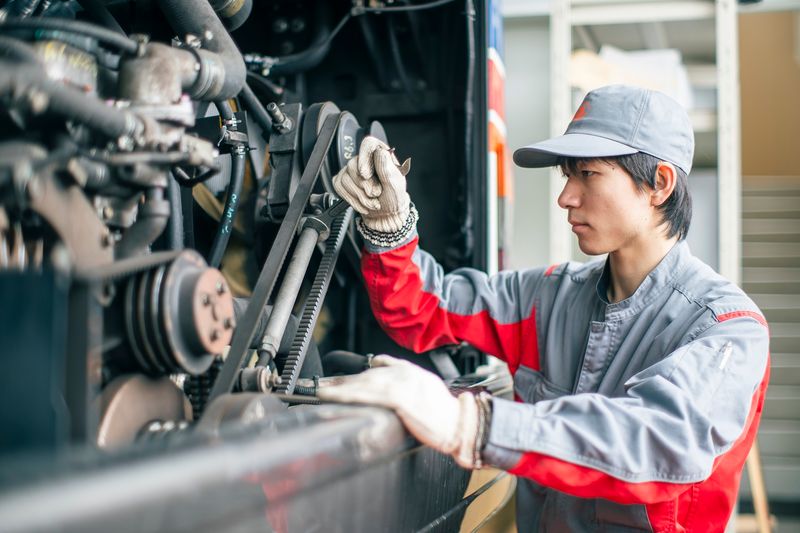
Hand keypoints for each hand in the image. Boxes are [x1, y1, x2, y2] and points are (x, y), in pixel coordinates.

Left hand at [316, 355, 480, 468]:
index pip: (379, 365)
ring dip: (339, 388)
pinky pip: (368, 394)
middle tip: (321, 385)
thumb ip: (408, 382)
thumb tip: (390, 385)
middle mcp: (404, 373)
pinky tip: (335, 398)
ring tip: (321, 391)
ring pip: (364, 383)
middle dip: (342, 381)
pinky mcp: (400, 397)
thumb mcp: (427, 387)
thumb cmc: (445, 412)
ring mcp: (402, 383)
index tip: (340, 376)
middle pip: (366, 374)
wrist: (461, 423)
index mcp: (410, 371)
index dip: (357, 372)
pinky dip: (349, 395)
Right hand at [332, 137, 411, 232]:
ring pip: (345, 179)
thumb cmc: (393, 198)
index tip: (365, 175)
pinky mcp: (343, 182)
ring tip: (373, 202)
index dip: (364, 159)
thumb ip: (387, 168)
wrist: (386, 215)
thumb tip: (380, 151)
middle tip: (376, 195)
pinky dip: (351, 200)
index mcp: (380, 155)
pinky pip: (339, 187)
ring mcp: (352, 171)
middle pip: (353, 165)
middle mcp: (365, 160)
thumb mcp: (395, 184)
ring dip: (360, 196)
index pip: (368, 145)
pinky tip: (363, 204)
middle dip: (364, 186)